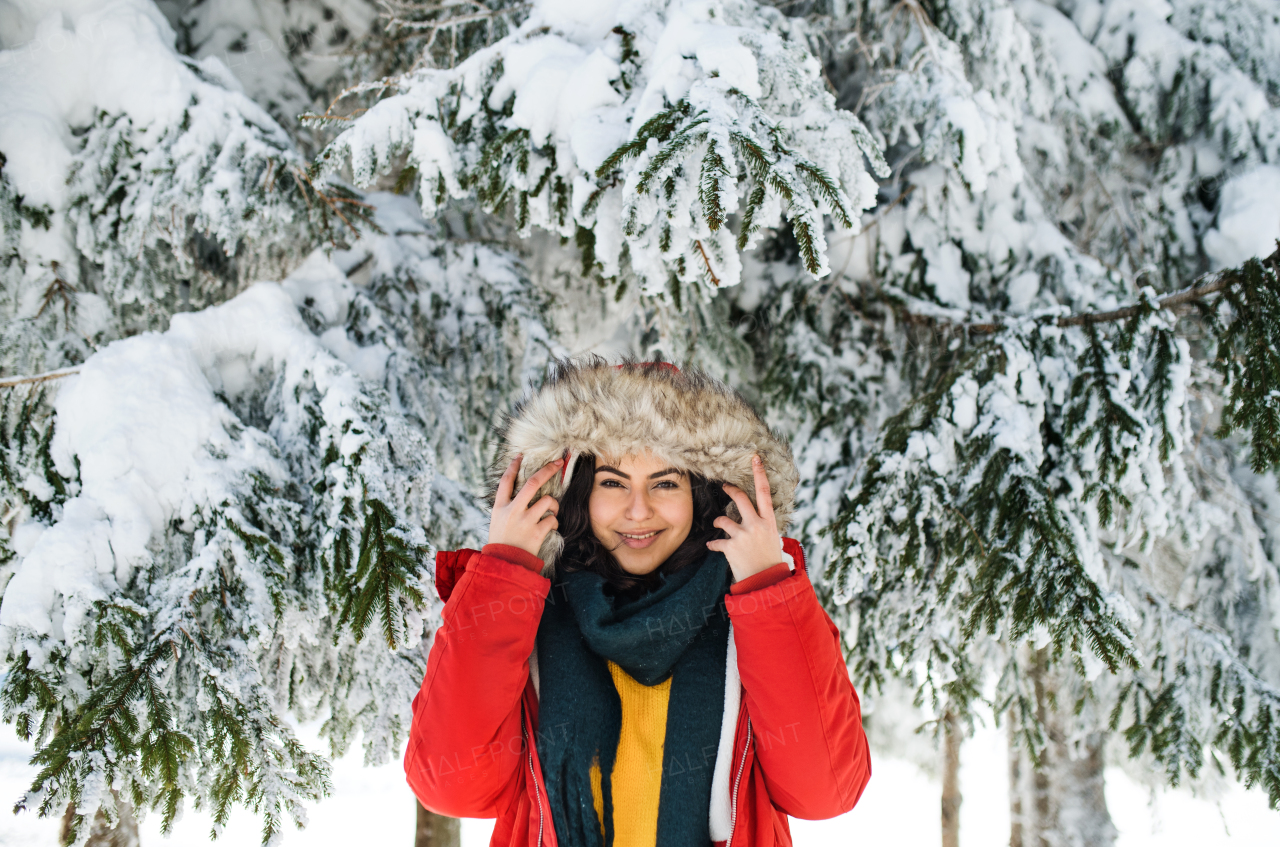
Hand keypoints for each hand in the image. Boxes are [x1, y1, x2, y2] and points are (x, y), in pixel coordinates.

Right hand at [488, 454, 562, 557]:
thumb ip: (507, 506)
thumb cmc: (502, 541)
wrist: (504, 563)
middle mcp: (512, 511)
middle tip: (559, 462)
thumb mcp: (497, 520)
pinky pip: (553, 520)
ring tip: (551, 512)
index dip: (514, 466)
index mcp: (500, 507)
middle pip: (533, 483)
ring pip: (548, 501)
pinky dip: (554, 522)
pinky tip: (548, 528)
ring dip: (553, 505)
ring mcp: (525, 521)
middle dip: (548, 470)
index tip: (521, 456)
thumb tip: (519, 491)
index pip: (506, 481)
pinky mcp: (537, 532)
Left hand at [706, 454, 786, 582]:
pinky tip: (712, 546)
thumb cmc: (770, 559)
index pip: (764, 492)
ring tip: (718, 526)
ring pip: (723, 519)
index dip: (759, 474)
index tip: (755, 458)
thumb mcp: (772, 538)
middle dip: (730, 490)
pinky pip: (716, 541)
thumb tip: (757, 515)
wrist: (766, 581)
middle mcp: (756, 525)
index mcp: (768, 521)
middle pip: (740, 499)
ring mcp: (743, 535)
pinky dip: (713, 544)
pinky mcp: (731, 547)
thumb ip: (763, 524)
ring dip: (718, 522)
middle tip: (724, 486)